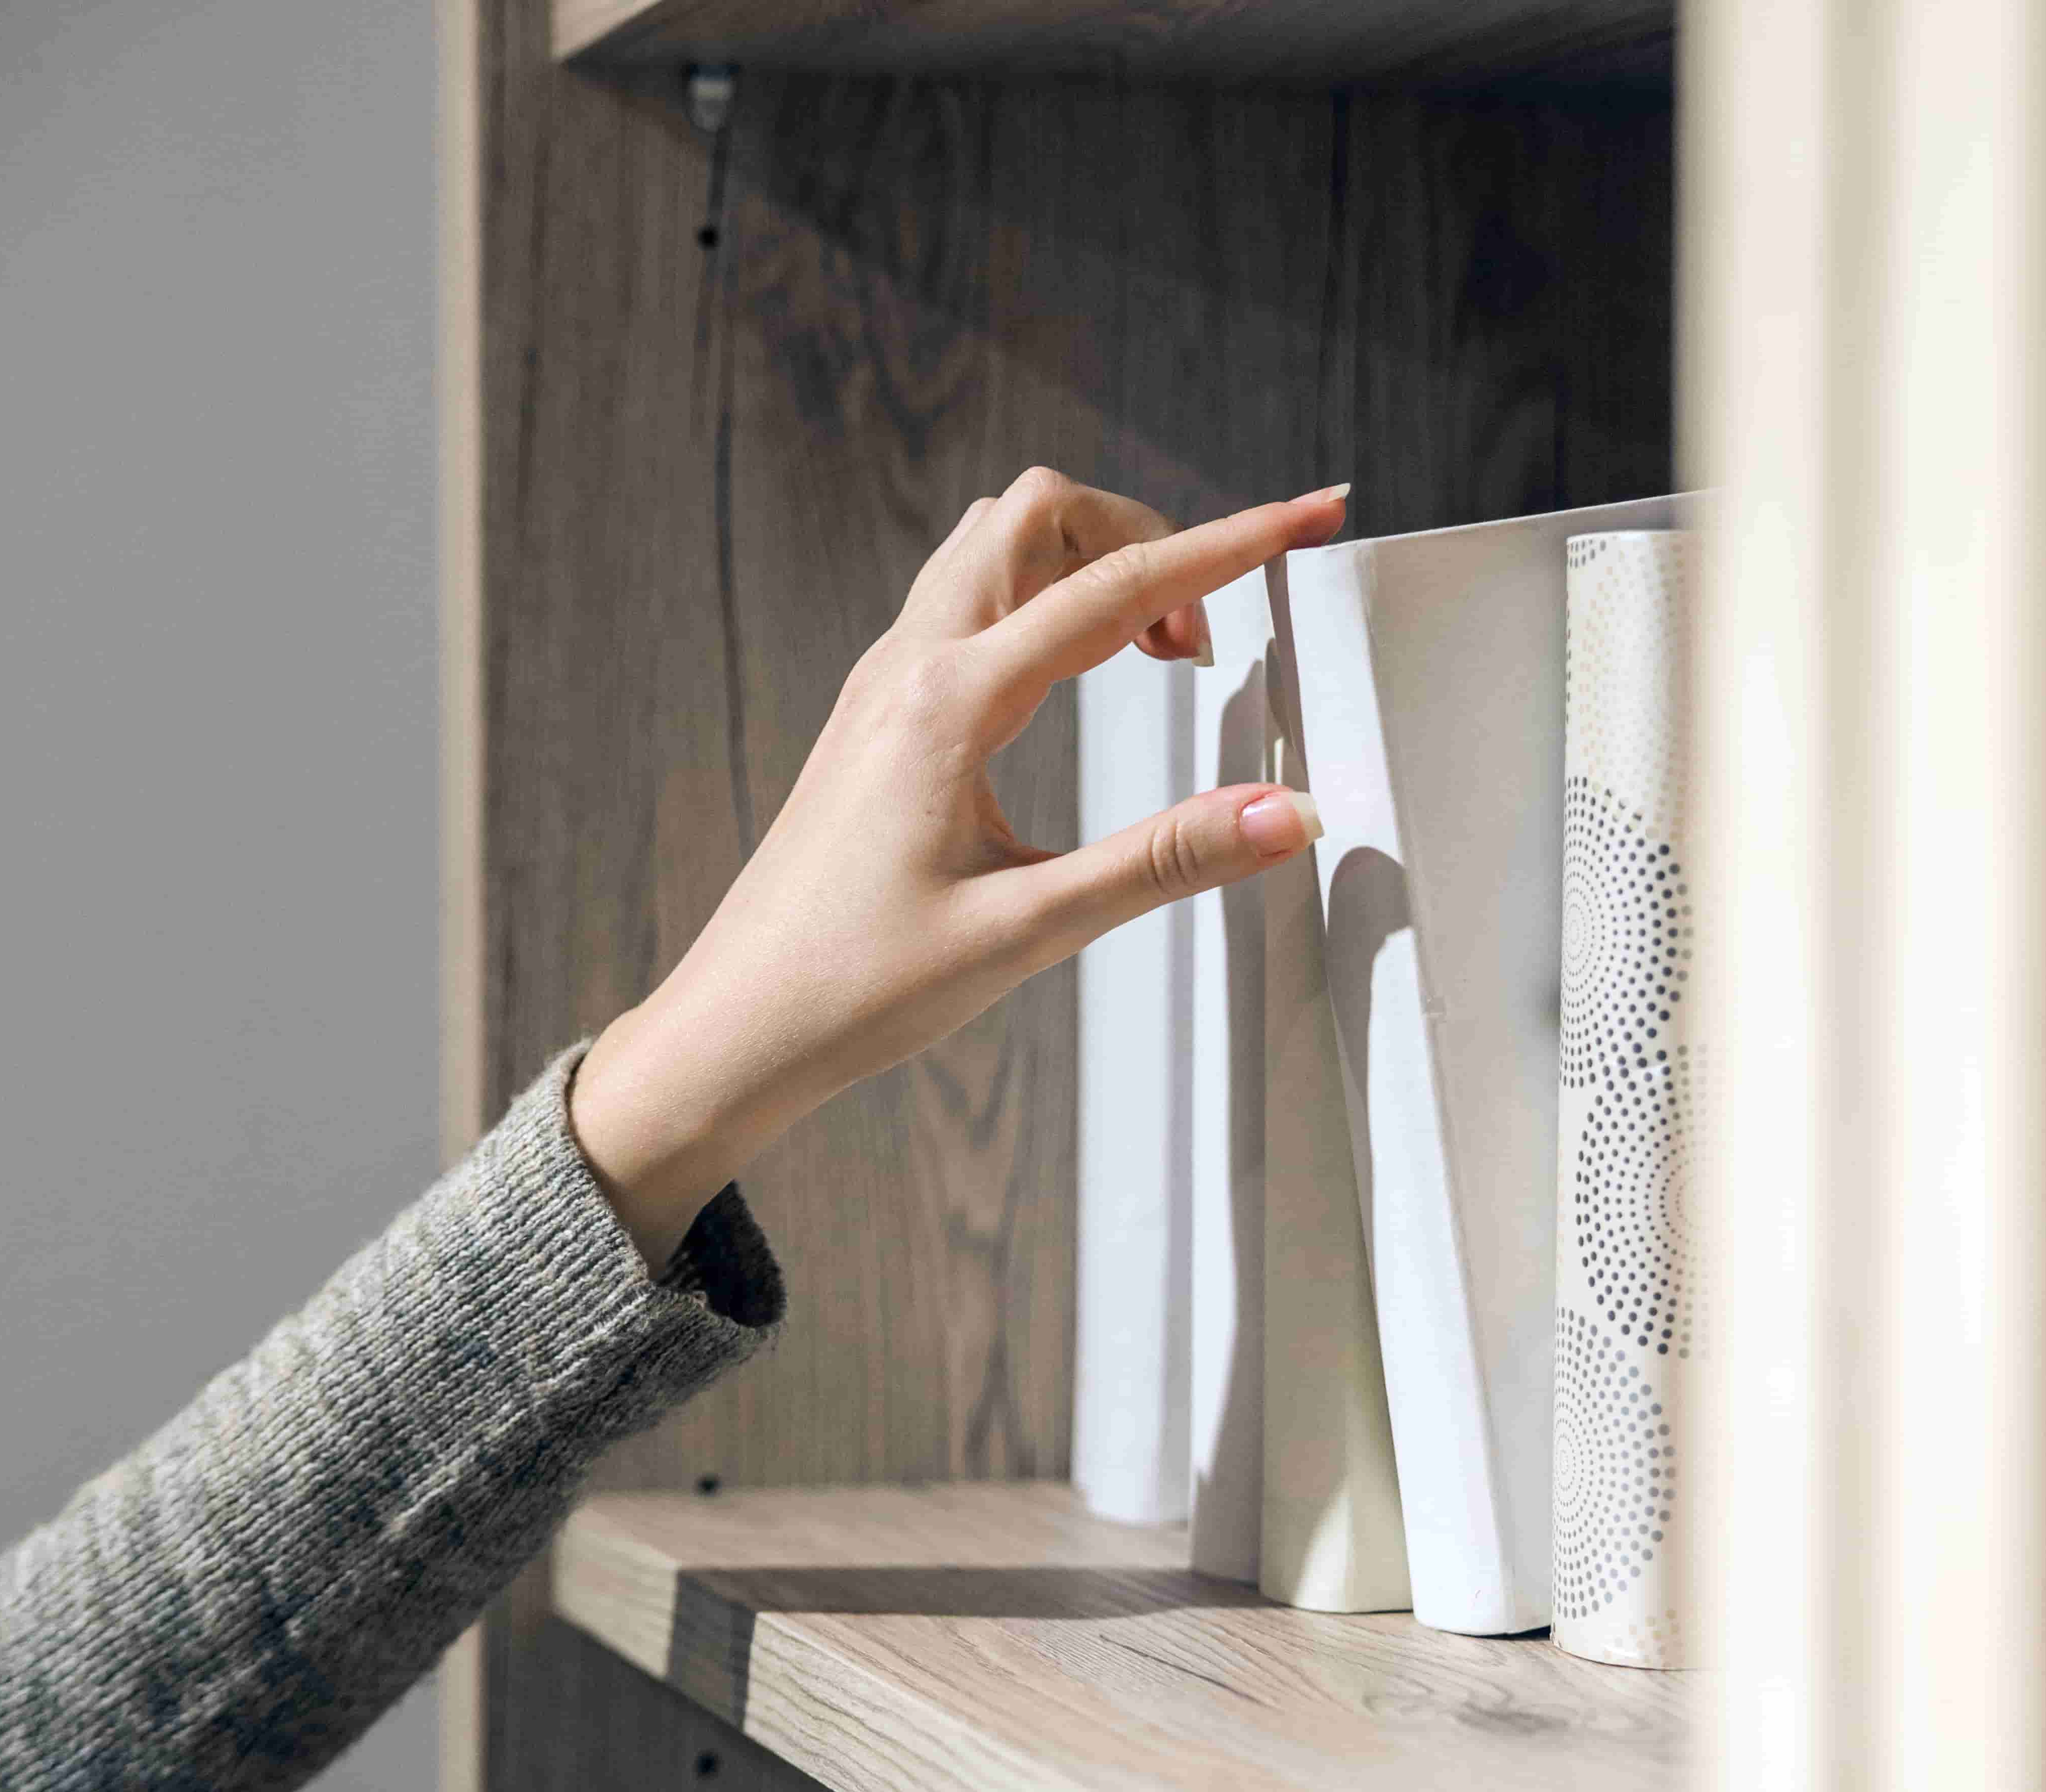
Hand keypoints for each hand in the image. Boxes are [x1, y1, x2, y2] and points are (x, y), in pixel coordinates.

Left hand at [570, 468, 1347, 1269]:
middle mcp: (910, 667)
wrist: (734, 1028)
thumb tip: (1284, 816)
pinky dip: (1041, 602)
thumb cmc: (855, 990)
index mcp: (951, 704)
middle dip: (1144, 536)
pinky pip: (965, 602)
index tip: (1311, 509)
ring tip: (1153, 658)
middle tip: (1204, 643)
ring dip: (1086, 563)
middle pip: (1040, 513)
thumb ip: (1162, 862)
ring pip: (995, 545)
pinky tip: (1078, 680)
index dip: (1230, 544)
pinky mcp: (876, 713)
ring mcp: (885, 682)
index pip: (1118, 586)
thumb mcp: (1028, 931)